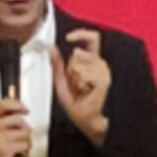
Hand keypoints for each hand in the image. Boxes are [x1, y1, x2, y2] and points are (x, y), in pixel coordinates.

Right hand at [0, 93, 34, 156]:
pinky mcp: (4, 148)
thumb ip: (3, 120)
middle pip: (18, 119)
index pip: (2, 105)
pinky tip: (17, 154)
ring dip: (26, 141)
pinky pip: (25, 145)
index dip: (16, 105)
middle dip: (23, 129)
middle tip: (19, 138)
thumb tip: (20, 112)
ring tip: (17, 147)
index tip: (25, 109)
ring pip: (24, 132)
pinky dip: (25, 151)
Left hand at [56, 27, 111, 141]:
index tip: (69, 38)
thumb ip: (57, 64)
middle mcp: (101, 65)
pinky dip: (80, 82)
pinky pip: (86, 73)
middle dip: (71, 68)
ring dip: (75, 78)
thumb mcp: (62, 82)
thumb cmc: (79, 105)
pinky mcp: (105, 81)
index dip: (81, 33)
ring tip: (81, 91)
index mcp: (93, 62)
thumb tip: (51, 46)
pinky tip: (85, 92)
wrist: (88, 122)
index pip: (93, 38)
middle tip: (75, 85)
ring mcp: (105, 73)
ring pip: (81, 62)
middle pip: (80, 53)